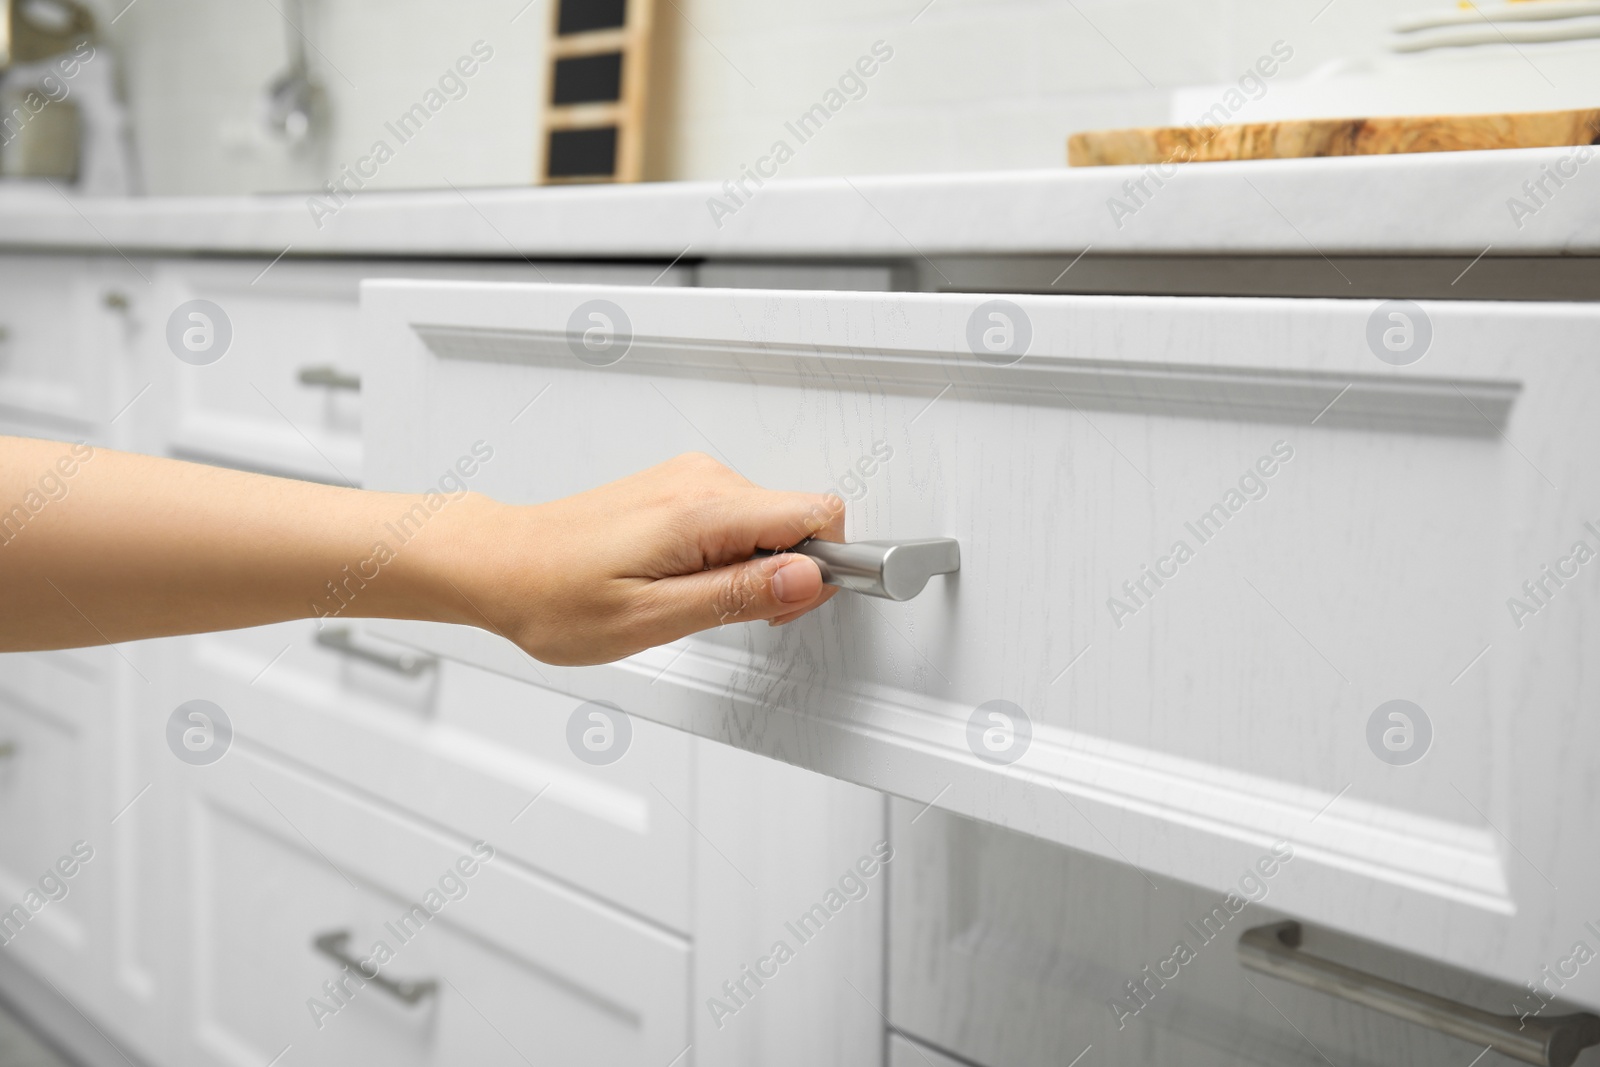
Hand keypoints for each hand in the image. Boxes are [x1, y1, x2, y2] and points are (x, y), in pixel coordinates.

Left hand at [438, 453, 844, 665]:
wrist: (501, 563)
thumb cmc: (554, 596)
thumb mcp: (651, 619)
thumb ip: (738, 595)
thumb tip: (807, 578)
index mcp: (702, 510)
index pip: (818, 515)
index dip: (825, 567)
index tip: (798, 605)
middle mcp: (702, 480)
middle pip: (799, 520)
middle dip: (787, 576)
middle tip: (736, 617)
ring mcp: (690, 479)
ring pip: (770, 522)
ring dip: (755, 568)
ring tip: (696, 601)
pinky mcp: (680, 488)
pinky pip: (740, 517)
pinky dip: (731, 555)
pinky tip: (688, 582)